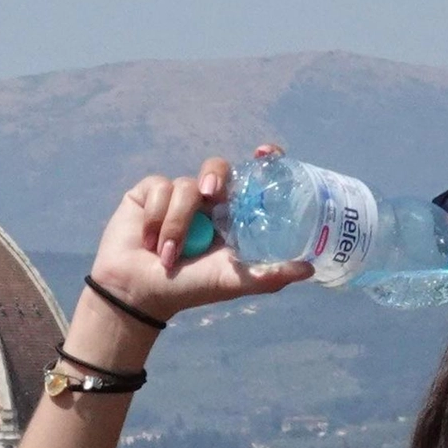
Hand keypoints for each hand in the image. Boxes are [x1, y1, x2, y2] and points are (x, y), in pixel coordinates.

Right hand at [88, 145, 313, 320]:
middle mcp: (207, 202)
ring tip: (168, 256)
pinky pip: (158, 188)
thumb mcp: (233, 282)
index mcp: (232, 216)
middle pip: (218, 168)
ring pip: (185, 186)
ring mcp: (177, 195)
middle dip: (215, 176)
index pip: (252, 178)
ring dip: (176, 224)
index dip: (263, 161)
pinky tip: (148, 243)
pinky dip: (155, 218)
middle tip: (211, 194)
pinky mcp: (148, 194)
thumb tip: (309, 268)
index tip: (265, 153)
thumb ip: (268, 275)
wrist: (138, 294)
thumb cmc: (189, 288)